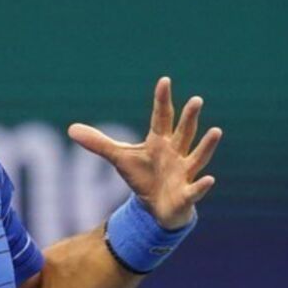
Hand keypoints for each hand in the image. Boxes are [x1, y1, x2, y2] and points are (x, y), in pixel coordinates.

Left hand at [68, 76, 222, 229]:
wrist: (156, 207)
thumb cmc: (143, 177)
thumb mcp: (119, 158)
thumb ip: (99, 143)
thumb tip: (71, 129)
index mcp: (160, 141)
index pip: (161, 117)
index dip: (162, 100)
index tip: (165, 81)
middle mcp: (176, 153)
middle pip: (183, 133)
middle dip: (189, 118)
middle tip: (196, 99)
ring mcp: (184, 173)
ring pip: (197, 156)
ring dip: (206, 145)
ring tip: (216, 131)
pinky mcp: (186, 194)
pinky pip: (195, 189)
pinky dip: (202, 186)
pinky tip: (210, 179)